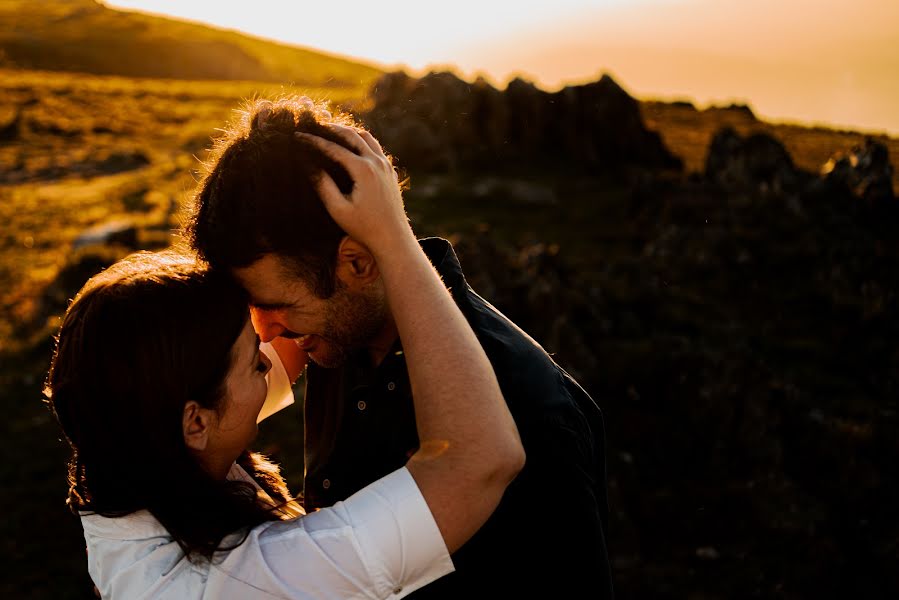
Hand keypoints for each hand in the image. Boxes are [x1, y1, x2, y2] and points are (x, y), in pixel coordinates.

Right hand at [295, 125, 412, 255]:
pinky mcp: (390, 172)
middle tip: (314, 126)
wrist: (393, 240)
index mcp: (364, 170)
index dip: (314, 140)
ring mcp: (387, 166)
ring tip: (332, 132)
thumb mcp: (338, 209)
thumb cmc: (364, 228)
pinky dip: (361, 142)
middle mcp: (377, 163)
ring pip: (367, 138)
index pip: (334, 148)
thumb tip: (310, 165)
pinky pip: (375, 149)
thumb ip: (323, 185)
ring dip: (349, 132)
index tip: (298, 135)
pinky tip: (351, 148)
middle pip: (352, 134)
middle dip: (331, 129)